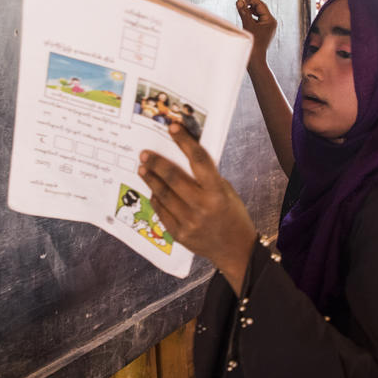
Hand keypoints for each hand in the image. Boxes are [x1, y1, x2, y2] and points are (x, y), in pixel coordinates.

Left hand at [140, 124, 257, 291]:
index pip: (198, 161)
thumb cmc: (232, 215)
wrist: (235, 250)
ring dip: (151, 180)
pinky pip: (162, 212)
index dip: (185, 142)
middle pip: (173, 178)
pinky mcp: (179, 234)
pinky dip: (156, 199)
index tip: (173, 128)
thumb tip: (184, 158)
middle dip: (157, 163)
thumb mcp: (226, 192)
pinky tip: (152, 190)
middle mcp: (202, 207)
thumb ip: (207, 178)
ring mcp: (189, 222)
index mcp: (217, 193)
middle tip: (145, 153)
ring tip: (143, 168)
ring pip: (163, 195)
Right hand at [235, 0, 276, 69]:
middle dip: (249, 2)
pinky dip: (249, 16)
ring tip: (240, 4)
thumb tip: (239, 1)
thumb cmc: (253, 43)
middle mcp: (270, 23)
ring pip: (257, 13)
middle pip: (259, 8)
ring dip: (248, 8)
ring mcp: (266, 27)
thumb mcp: (248, 25)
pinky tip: (243, 14)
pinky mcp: (262, 31)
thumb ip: (244, 12)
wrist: (255, 60)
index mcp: (270, 20)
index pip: (260, 4)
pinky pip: (256, 20)